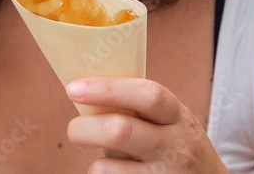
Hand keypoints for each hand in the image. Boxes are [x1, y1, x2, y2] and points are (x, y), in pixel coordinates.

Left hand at [66, 77, 229, 172]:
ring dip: (95, 162)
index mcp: (178, 116)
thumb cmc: (178, 145)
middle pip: (120, 130)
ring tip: (99, 158)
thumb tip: (88, 92)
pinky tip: (113, 173)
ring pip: (111, 167)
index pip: (147, 95)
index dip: (107, 88)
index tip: (74, 87)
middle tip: (75, 130)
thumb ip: (140, 107)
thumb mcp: (172, 120)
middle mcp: (176, 146)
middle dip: (85, 128)